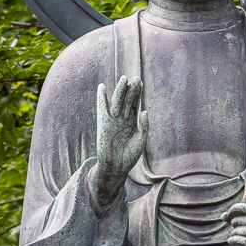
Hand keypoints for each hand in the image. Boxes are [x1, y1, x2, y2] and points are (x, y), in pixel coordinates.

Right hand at [92, 76, 147, 207]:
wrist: (115, 167)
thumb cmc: (130, 156)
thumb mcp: (141, 141)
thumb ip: (144, 126)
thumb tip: (144, 111)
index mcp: (133, 122)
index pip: (135, 103)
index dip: (137, 93)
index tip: (140, 82)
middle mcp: (123, 119)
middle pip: (127, 100)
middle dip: (131, 90)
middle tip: (136, 78)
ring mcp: (112, 120)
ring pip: (116, 102)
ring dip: (119, 91)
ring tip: (124, 79)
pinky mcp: (102, 123)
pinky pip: (101, 108)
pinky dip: (101, 98)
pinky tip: (102, 87)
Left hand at [223, 204, 245, 245]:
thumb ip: (244, 217)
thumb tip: (222, 216)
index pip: (239, 208)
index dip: (231, 212)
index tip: (229, 217)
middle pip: (235, 221)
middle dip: (235, 226)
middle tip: (242, 230)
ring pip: (235, 232)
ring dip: (235, 235)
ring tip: (241, 238)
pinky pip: (237, 240)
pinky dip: (232, 241)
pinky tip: (233, 242)